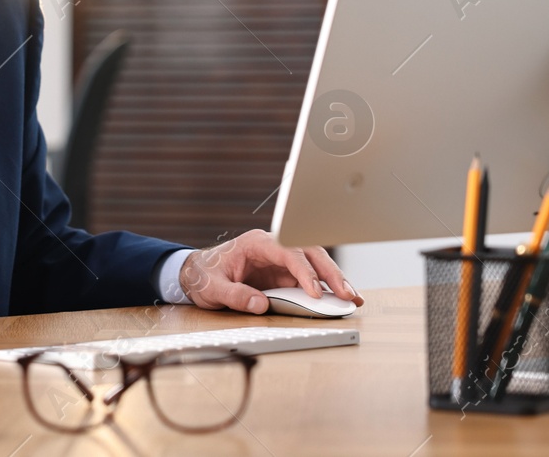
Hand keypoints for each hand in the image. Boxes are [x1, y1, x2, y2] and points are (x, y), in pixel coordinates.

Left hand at [177, 229, 362, 313]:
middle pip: (309, 253)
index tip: (314, 292)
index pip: (289, 252)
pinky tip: (340, 296)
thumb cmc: (204, 275)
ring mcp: (280, 259)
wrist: (195, 272)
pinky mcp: (283, 272)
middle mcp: (274, 246)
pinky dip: (325, 286)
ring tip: (352, 296)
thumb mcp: (213, 289)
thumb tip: (260, 306)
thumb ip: (235, 296)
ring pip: (315, 262)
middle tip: (347, 293)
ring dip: (334, 278)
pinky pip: (309, 276)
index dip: (304, 271)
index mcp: (257, 243)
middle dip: (330, 273)